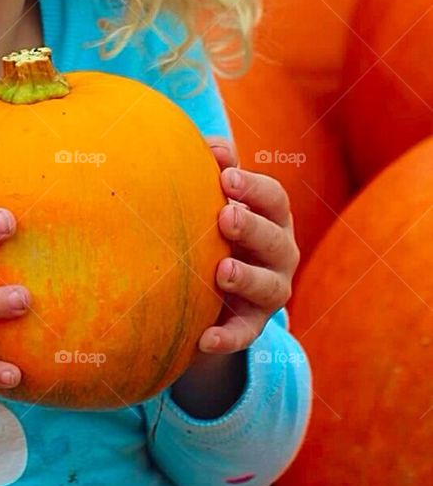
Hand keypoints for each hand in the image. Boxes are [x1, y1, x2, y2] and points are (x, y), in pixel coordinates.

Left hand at [198, 137, 300, 353]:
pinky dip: (227, 338)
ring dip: (247, 279)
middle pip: (275, 240)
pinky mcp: (252, 324)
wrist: (213, 286)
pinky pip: (245, 334)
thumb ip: (218, 170)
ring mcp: (270, 291)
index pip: (273, 198)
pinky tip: (204, 340)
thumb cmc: (214, 226)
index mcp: (272, 217)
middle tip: (225, 217)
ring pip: (269, 288)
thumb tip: (212, 146)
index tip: (224, 178)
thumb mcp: (218, 197)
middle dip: (252, 228)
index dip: (252, 187)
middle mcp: (280, 254)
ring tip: (222, 272)